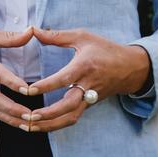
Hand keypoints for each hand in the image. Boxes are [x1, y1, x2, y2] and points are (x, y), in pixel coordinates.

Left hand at [19, 27, 151, 132]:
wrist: (129, 67)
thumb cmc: (104, 49)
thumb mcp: (83, 37)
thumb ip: (57, 36)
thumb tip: (33, 31)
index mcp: (85, 66)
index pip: (64, 79)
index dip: (45, 86)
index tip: (28, 90)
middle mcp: (88, 85)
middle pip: (68, 106)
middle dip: (47, 113)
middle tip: (28, 116)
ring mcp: (89, 98)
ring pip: (70, 117)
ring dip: (49, 125)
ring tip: (29, 126)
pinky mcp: (89, 106)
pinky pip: (72, 118)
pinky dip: (55, 125)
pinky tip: (39, 126)